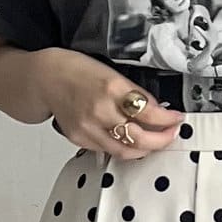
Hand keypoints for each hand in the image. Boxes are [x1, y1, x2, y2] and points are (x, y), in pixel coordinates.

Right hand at [33, 49, 184, 158]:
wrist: (44, 78)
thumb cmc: (75, 70)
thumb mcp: (111, 72)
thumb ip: (134, 93)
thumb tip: (157, 109)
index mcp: (111, 88)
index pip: (150, 113)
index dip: (168, 120)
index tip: (176, 119)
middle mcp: (100, 110)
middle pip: (140, 138)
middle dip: (162, 140)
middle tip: (171, 134)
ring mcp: (89, 128)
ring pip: (126, 151)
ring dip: (146, 149)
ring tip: (155, 141)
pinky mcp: (81, 139)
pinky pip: (109, 151)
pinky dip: (124, 149)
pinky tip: (131, 143)